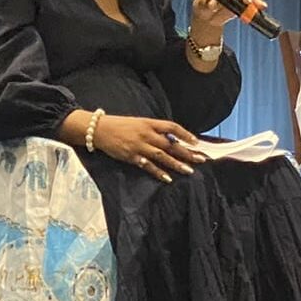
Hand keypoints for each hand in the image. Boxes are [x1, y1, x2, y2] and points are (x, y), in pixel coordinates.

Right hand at [90, 114, 206, 182]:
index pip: (171, 127)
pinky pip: (148, 166)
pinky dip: (158, 172)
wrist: (100, 129)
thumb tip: (171, 139)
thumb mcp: (139, 122)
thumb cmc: (120, 125)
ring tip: (188, 171)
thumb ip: (154, 130)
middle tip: (200, 159)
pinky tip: (167, 178)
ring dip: (176, 164)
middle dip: (186, 152)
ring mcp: (139, 146)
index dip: (185, 134)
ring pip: (162, 156)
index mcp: (149, 123)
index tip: (196, 142)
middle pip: (170, 144)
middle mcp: (146, 134)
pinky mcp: (132, 156)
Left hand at [189, 0, 266, 44]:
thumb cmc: (203, 6)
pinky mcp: (244, 2)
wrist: (208, 16)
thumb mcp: (202, 5)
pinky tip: (262, 8)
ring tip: (260, 6)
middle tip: (247, 1)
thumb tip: (214, 4)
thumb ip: (207, 4)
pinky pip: (252, 2)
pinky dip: (257, 5)